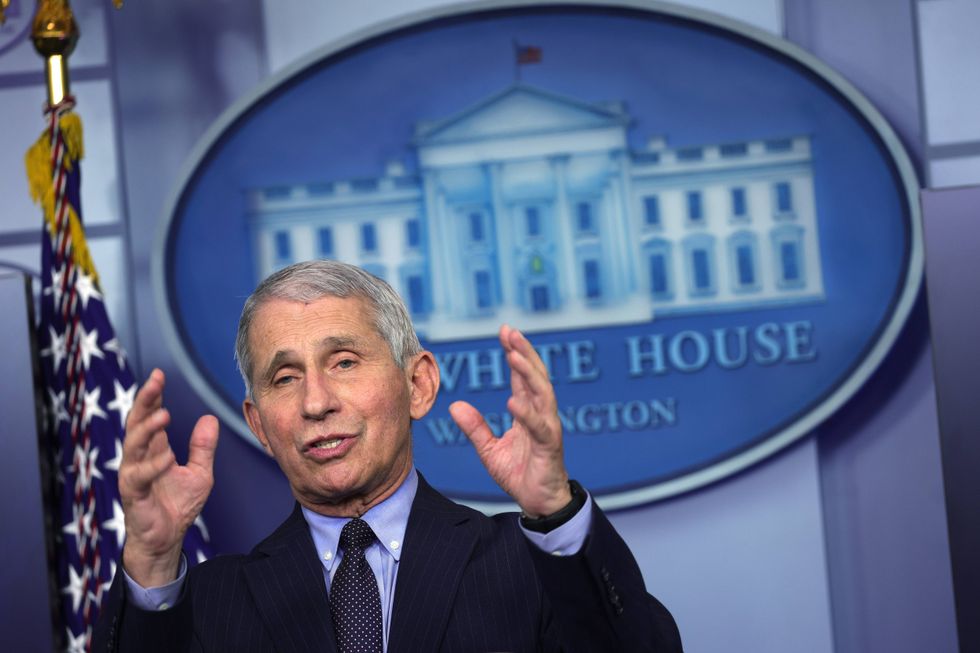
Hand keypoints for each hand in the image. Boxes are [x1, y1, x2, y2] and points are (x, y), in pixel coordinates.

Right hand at [119, 369, 218, 586]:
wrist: (166, 540)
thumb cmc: (177, 507)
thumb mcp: (199, 473)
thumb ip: (203, 447)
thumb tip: (209, 418)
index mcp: (154, 450)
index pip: (150, 416)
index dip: (153, 396)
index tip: (159, 375)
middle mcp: (140, 458)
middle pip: (137, 423)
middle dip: (145, 401)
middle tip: (155, 382)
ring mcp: (134, 475)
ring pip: (133, 445)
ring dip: (147, 429)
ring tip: (163, 414)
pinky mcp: (133, 495)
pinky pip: (140, 477)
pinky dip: (152, 466)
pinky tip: (166, 457)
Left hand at [449, 325, 570, 517]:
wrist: (539, 503)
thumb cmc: (520, 474)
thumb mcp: (490, 450)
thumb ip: (475, 428)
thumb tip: (455, 406)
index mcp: (527, 411)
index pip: (522, 376)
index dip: (514, 353)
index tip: (505, 331)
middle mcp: (541, 414)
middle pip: (535, 376)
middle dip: (523, 352)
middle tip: (510, 332)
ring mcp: (547, 428)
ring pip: (542, 394)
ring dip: (528, 373)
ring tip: (513, 355)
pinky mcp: (550, 446)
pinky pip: (539, 426)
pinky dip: (528, 413)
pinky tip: (515, 400)